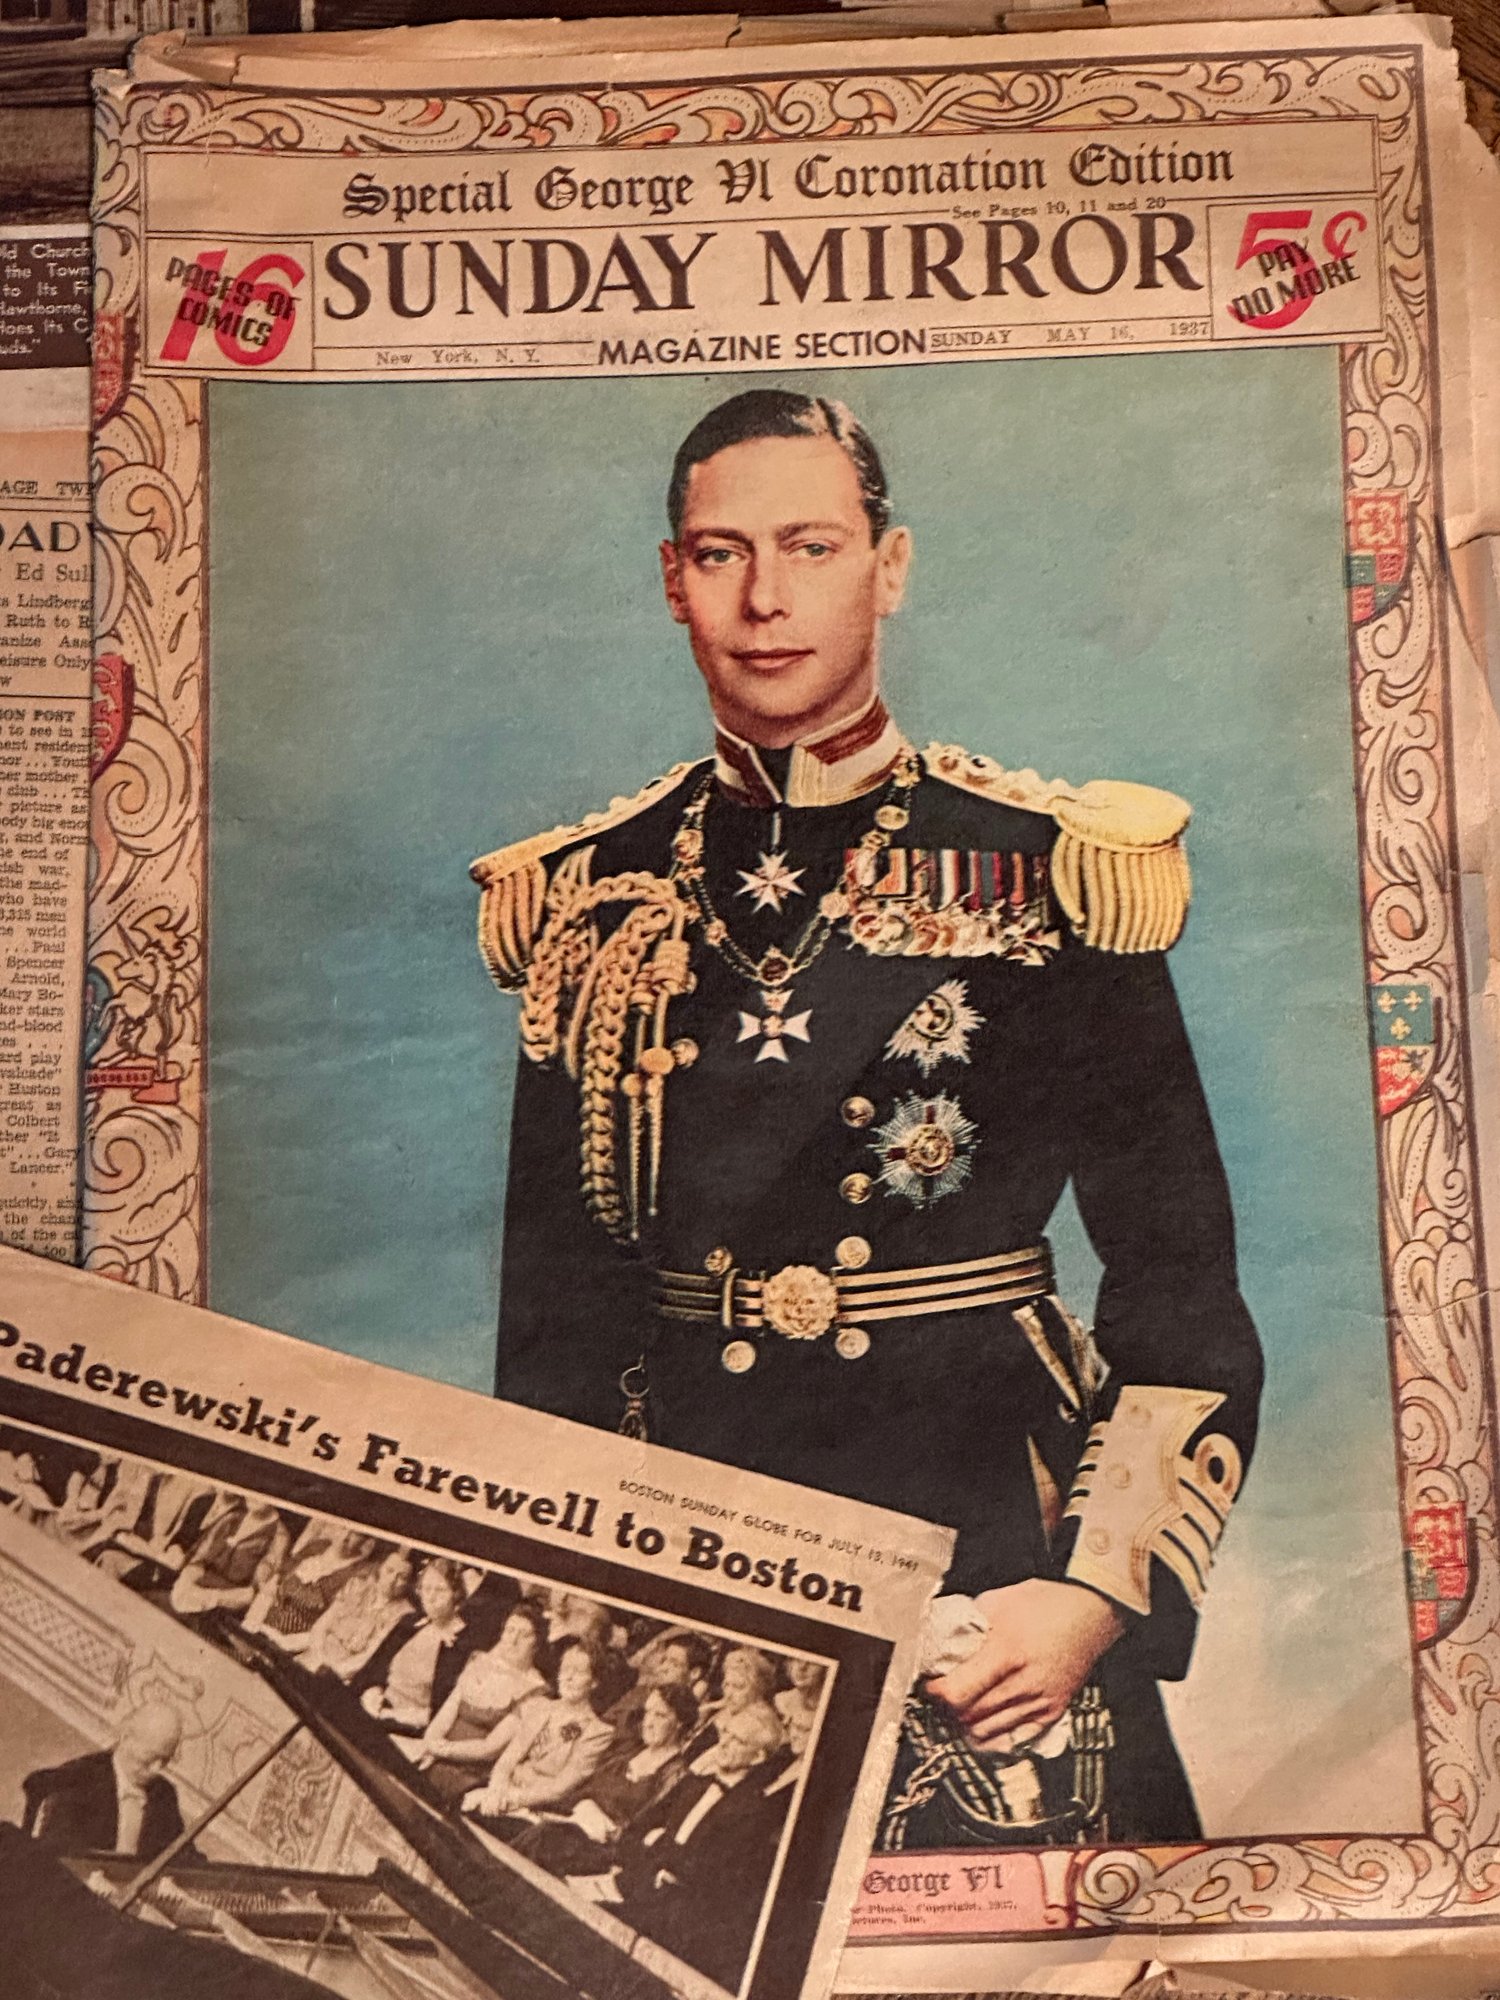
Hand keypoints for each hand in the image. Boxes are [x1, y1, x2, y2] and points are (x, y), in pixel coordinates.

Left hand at [925, 1579, 1122, 1749]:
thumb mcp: (999, 1600)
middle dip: (947, 1709)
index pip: (957, 1692)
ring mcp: (1039, 1701)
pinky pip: (1014, 1740)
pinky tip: (983, 1725)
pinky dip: (993, 1738)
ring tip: (958, 1709)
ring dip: (966, 1724)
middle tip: (940, 1697)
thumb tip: (942, 1637)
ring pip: (987, 1732)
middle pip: (968, 1716)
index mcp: (1006, 1651)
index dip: (936, 1693)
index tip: (929, 1685)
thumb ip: (969, 1621)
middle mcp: (1023, 1682)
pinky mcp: (1051, 1713)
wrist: (1091, 1613)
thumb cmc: (1047, 1603)